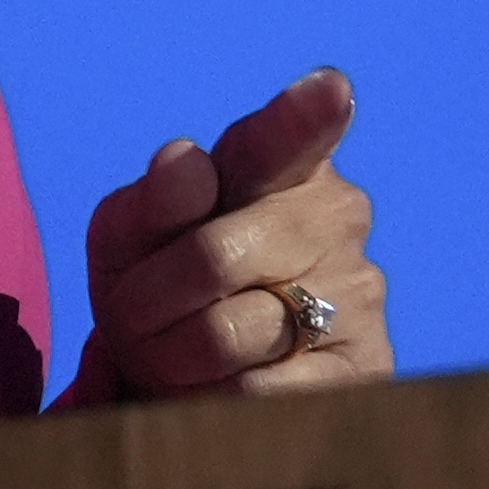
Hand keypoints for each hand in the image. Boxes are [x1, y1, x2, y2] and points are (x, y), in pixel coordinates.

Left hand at [83, 68, 390, 398]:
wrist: (187, 378)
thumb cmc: (157, 286)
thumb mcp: (126, 238)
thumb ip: (150, 199)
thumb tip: (186, 162)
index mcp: (279, 161)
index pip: (285, 137)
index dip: (304, 116)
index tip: (330, 89)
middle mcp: (333, 214)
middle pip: (209, 258)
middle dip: (146, 300)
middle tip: (136, 316)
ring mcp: (358, 291)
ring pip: (225, 333)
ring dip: (169, 356)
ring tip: (175, 355)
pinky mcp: (362, 371)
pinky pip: (255, 393)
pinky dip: (211, 399)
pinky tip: (219, 387)